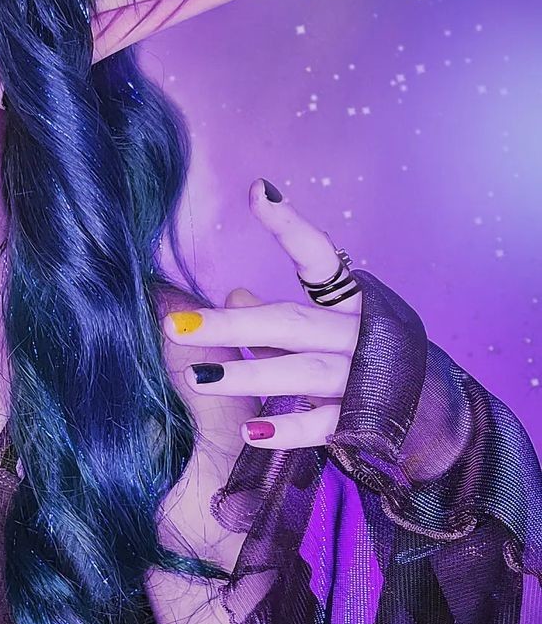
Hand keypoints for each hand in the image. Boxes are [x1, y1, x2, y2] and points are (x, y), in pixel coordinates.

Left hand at [163, 177, 361, 449]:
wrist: (447, 423)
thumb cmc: (376, 369)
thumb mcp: (332, 337)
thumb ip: (282, 324)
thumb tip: (233, 297)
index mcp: (356, 302)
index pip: (320, 257)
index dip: (290, 227)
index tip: (257, 192)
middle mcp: (365, 333)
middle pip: (292, 322)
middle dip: (232, 324)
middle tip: (176, 326)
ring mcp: (370, 377)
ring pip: (304, 371)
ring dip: (248, 374)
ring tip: (198, 377)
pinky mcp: (373, 421)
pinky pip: (327, 424)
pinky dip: (290, 429)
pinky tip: (252, 431)